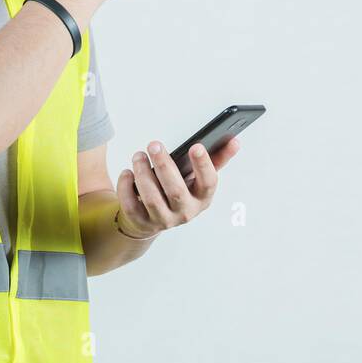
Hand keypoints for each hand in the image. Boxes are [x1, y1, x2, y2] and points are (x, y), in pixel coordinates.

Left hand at [115, 137, 242, 238]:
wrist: (154, 218)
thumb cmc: (180, 190)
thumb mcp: (198, 178)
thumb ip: (217, 159)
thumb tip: (234, 141)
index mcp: (202, 198)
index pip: (208, 183)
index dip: (204, 165)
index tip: (196, 146)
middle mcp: (185, 212)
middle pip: (176, 191)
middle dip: (164, 166)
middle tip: (154, 144)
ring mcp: (162, 219)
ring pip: (152, 198)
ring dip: (143, 174)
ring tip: (138, 155)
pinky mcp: (141, 222)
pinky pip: (131, 205)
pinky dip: (127, 187)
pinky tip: (128, 172)